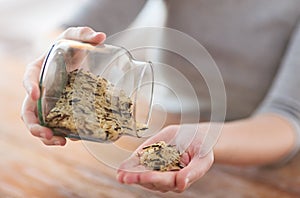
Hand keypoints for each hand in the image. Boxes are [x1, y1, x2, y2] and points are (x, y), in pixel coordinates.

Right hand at [21, 27, 105, 145]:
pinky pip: (56, 125)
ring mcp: (49, 102)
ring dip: (46, 136)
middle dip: (34, 124)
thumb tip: (101, 36)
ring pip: (40, 123)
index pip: (30, 77)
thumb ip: (85, 34)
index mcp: (40, 69)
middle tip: (46, 133)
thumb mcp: (76, 37)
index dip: (29, 86)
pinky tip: (73, 138)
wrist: (75, 58)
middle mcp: (40, 89)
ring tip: (61, 142)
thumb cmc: (71, 46)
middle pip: (28, 110)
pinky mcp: (60, 110)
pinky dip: (61, 134)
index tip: (36, 94)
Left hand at [117, 124, 214, 192]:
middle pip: (150, 180)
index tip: (146, 176)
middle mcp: (166, 176)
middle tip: (126, 178)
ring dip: (131, 175)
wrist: (196, 135)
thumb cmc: (201, 148)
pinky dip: (129, 166)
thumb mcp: (202, 158)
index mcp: (179, 179)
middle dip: (138, 179)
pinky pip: (139, 164)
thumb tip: (182, 184)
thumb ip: (193, 172)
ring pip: (142, 174)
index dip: (155, 179)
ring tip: (121, 175)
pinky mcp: (150, 158)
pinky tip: (121, 169)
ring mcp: (156, 168)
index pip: (165, 181)